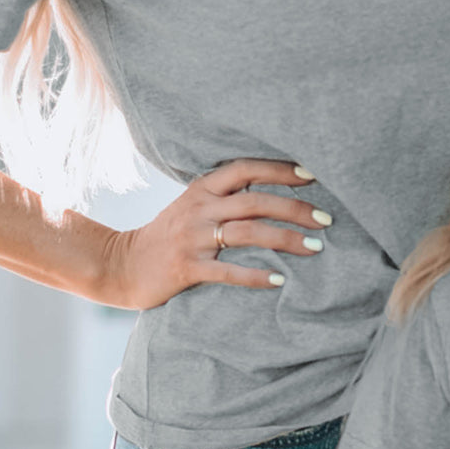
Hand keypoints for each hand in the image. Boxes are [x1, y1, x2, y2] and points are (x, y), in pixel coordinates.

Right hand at [97, 159, 329, 309]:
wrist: (121, 265)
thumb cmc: (167, 237)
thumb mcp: (192, 207)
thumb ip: (225, 197)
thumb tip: (275, 192)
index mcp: (202, 189)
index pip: (246, 168)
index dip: (280, 170)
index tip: (314, 175)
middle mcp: (199, 208)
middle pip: (255, 201)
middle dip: (295, 208)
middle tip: (328, 219)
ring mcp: (192, 239)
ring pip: (248, 233)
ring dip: (286, 239)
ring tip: (316, 247)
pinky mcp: (186, 268)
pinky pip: (228, 271)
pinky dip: (256, 275)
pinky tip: (280, 279)